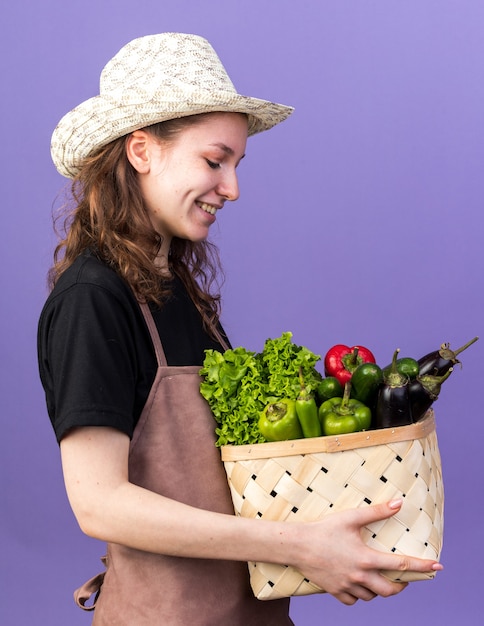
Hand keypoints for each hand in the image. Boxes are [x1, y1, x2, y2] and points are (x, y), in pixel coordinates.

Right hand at [289, 499, 442, 604]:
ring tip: (377, 578)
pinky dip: (358, 595)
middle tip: (403, 579)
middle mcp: (359, 576)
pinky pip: (352, 600)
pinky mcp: (334, 590)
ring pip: (371, 596)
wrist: (297, 545)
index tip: (438, 568)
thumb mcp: (351, 517)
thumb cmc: (325, 528)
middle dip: (400, 586)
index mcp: (366, 558)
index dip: (421, 566)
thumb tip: (399, 503)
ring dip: (378, 590)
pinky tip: (357, 585)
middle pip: (389, 590)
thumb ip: (377, 512)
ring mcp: (346, 585)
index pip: (400, 564)